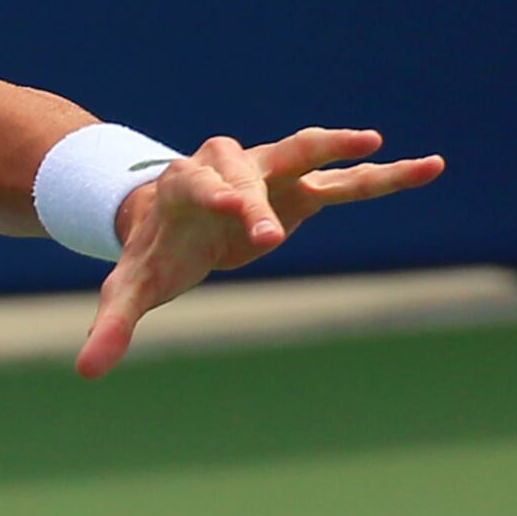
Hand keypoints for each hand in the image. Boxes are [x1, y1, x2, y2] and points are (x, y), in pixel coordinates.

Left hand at [77, 127, 444, 377]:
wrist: (168, 216)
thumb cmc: (152, 251)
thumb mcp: (131, 287)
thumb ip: (113, 325)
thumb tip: (87, 371)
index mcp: (187, 187)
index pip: (208, 191)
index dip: (228, 205)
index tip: (256, 231)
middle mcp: (228, 168)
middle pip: (248, 175)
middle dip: (262, 202)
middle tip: (274, 239)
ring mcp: (268, 174)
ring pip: (309, 158)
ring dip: (342, 152)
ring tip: (381, 144)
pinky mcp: (299, 189)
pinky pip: (346, 182)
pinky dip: (383, 175)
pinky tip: (429, 167)